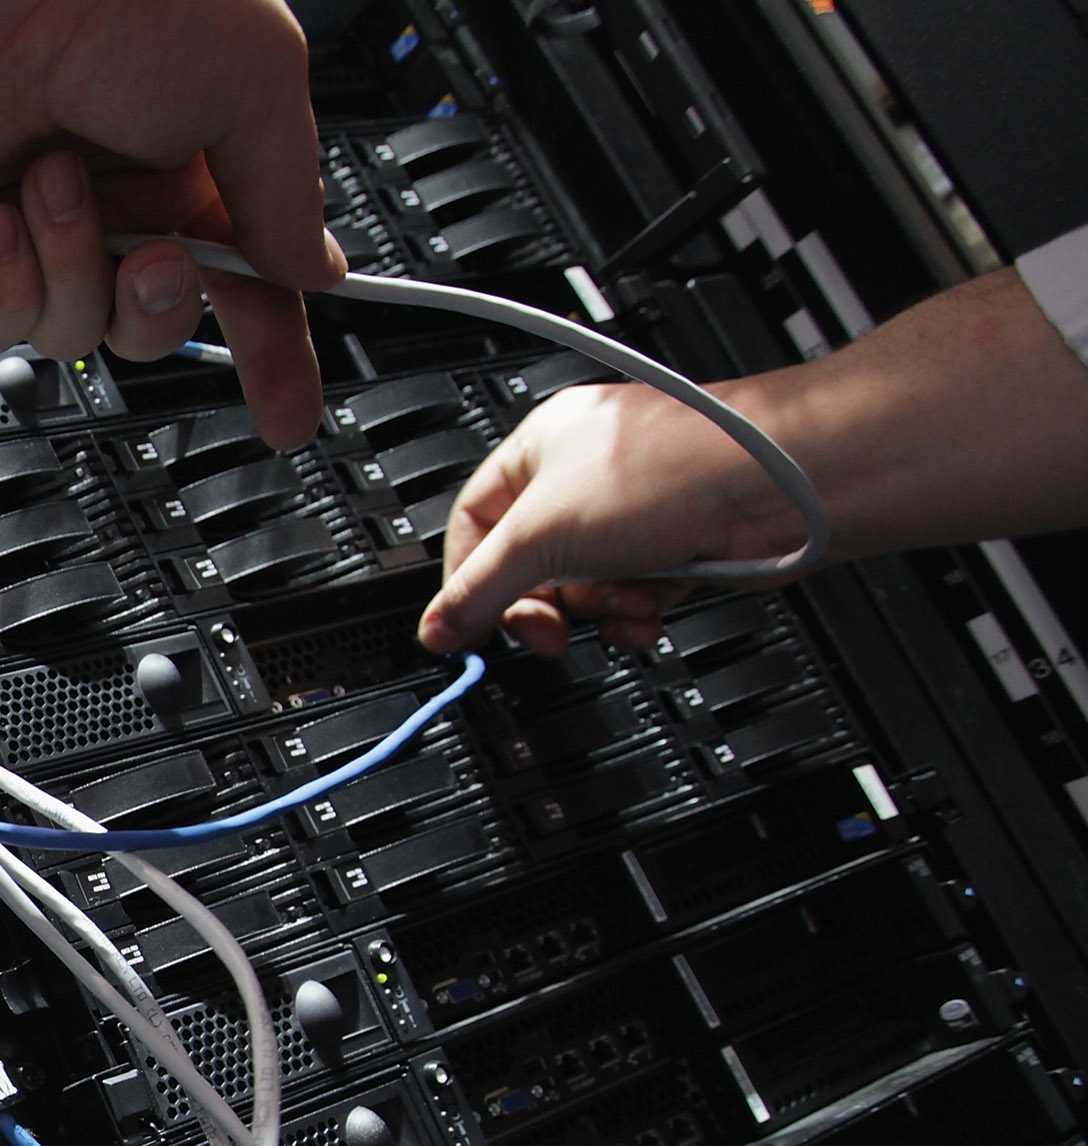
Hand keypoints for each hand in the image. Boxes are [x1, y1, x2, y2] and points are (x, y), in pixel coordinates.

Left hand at [0, 0, 343, 445]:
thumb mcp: (255, 83)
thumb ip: (284, 197)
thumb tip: (312, 272)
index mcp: (200, 164)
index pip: (247, 285)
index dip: (271, 356)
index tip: (288, 417)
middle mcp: (119, 199)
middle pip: (154, 327)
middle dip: (159, 311)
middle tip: (154, 258)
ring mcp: (38, 224)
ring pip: (72, 335)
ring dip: (71, 267)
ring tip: (51, 178)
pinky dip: (3, 281)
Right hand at [417, 381, 810, 656]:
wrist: (775, 486)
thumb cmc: (673, 469)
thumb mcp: (542, 534)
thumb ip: (478, 590)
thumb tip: (436, 627)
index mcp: (539, 448)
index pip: (473, 526)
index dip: (466, 581)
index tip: (467, 628)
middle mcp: (583, 479)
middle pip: (527, 567)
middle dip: (539, 606)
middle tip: (546, 631)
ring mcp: (632, 515)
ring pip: (580, 590)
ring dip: (596, 610)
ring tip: (621, 601)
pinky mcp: (672, 549)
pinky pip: (628, 600)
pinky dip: (633, 615)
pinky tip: (648, 608)